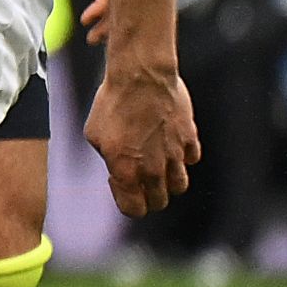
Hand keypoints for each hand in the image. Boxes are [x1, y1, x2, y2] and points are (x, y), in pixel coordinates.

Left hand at [85, 55, 199, 216]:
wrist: (141, 77)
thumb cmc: (112, 103)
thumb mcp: (95, 135)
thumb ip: (109, 159)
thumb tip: (118, 168)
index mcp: (126, 172)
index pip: (134, 210)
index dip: (126, 199)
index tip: (120, 182)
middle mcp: (153, 170)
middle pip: (159, 202)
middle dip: (148, 195)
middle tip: (139, 176)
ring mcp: (175, 156)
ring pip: (179, 186)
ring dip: (168, 181)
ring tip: (157, 163)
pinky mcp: (190, 139)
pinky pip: (191, 160)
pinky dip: (182, 156)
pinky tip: (169, 143)